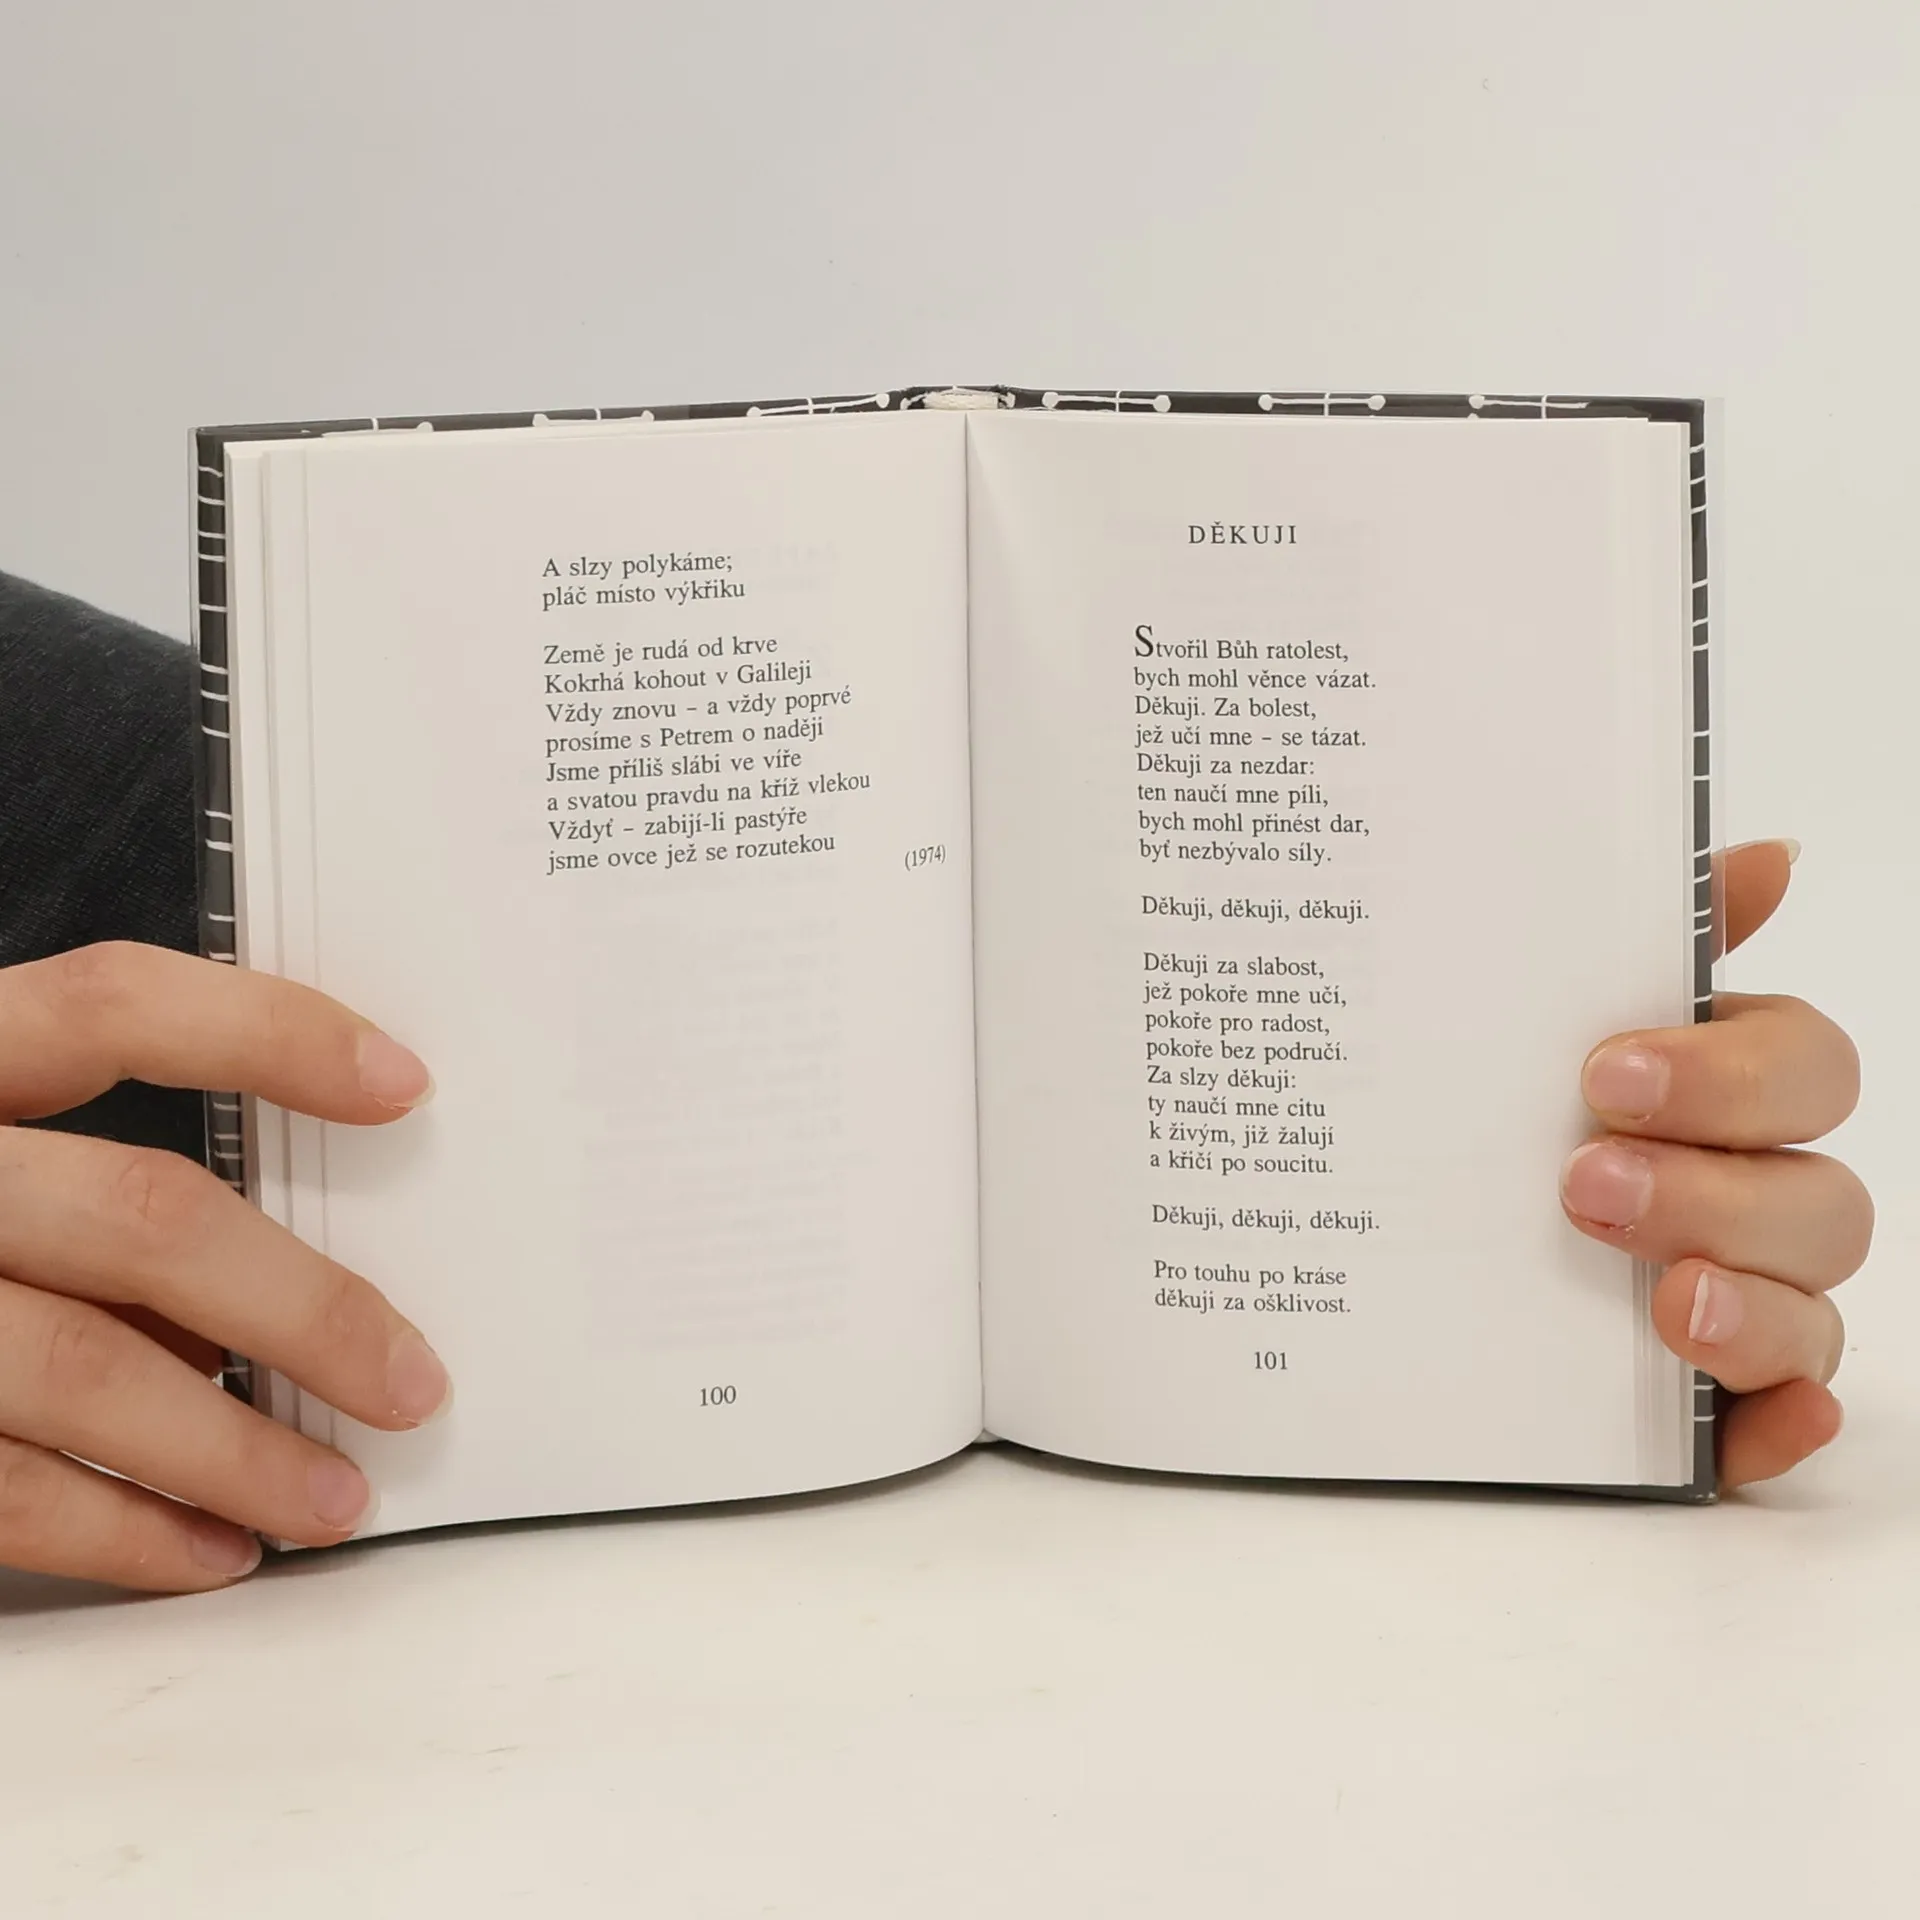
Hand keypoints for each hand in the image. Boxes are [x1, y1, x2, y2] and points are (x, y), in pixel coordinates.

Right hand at [0, 943, 447, 1590]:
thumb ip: (75, 1183)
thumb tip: (256, 1284)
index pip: (113, 1003)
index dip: (267, 1031)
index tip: (401, 1082)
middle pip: (143, 1215)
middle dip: (304, 1309)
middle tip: (409, 1378)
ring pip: (86, 1370)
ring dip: (235, 1451)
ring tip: (335, 1496)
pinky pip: (5, 1493)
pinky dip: (126, 1532)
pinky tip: (209, 1550)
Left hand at [1562, 841, 1869, 1488]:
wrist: (1390, 1219)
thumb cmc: (1499, 1095)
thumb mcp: (1537, 1008)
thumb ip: (1646, 934)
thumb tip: (1766, 856)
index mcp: (1727, 1089)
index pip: (1808, 1070)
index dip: (1729, 1076)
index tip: (1606, 1076)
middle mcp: (1752, 1191)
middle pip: (1822, 1199)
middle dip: (1714, 1192)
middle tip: (1584, 1187)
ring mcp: (1742, 1296)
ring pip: (1814, 1308)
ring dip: (1751, 1306)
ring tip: (1660, 1303)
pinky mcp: (1709, 1396)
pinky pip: (1780, 1416)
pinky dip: (1778, 1422)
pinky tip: (1751, 1421)